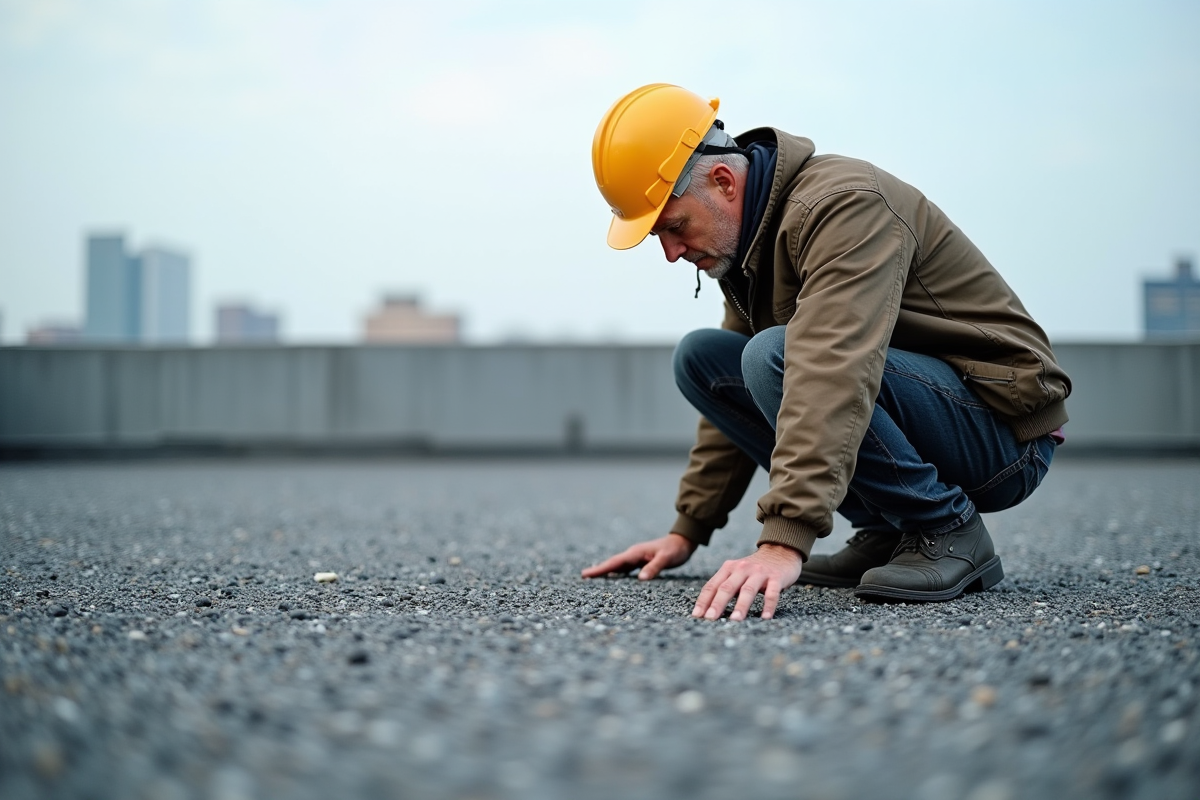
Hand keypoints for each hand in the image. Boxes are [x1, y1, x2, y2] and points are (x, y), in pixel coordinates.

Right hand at [581, 533, 697, 580]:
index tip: (585, 574)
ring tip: (594, 578)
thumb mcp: (666, 559)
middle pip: (612, 564)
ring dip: (606, 571)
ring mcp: (637, 557)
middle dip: (598, 570)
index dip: (600, 569)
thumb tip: (640, 579)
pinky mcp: (642, 561)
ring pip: (618, 566)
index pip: (614, 563)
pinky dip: (618, 572)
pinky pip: (626, 568)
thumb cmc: (675, 550)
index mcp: (636, 553)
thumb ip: (654, 568)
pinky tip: (614, 577)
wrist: (684, 541)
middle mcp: (634, 554)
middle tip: (584, 577)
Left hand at [691, 544, 802, 620]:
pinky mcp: (776, 577)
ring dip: (741, 606)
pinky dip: (768, 605)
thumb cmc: (755, 569)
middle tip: (710, 618)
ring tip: (735, 620)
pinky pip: (772, 593)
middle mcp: (742, 569)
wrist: (781, 551)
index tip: (697, 615)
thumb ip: (725, 586)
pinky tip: (765, 617)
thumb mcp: (737, 573)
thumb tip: (708, 610)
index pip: (712, 586)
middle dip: (717, 604)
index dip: (703, 600)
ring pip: (748, 590)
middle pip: (727, 587)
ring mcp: (759, 572)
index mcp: (729, 568)